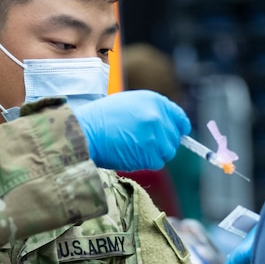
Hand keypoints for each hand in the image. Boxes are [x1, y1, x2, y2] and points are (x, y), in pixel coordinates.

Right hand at [75, 90, 190, 170]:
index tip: (177, 134)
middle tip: (144, 144)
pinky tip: (132, 155)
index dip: (178, 128)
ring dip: (155, 153)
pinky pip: (157, 162)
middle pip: (174, 138)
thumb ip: (150, 112)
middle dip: (163, 143)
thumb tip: (166, 127)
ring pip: (167, 152)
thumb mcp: (129, 104)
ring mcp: (155, 136)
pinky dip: (147, 162)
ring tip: (135, 149)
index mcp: (154, 101)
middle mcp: (158, 117)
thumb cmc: (101, 118)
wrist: (86, 132)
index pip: (179, 118)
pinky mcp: (150, 153)